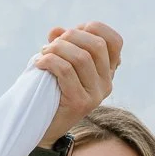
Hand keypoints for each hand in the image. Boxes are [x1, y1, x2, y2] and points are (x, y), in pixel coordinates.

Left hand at [31, 20, 122, 144]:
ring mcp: (96, 95)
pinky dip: (49, 61)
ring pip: (81, 57)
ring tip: (43, 54)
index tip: (73, 32)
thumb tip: (57, 30)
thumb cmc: (52, 90)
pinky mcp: (80, 103)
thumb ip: (63, 44)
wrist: (44, 127)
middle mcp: (107, 83)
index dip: (95, 28)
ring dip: (57, 49)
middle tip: (51, 44)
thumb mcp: (61, 62)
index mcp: (107, 71)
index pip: (115, 41)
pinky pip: (66, 71)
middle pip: (97, 45)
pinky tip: (39, 64)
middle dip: (70, 36)